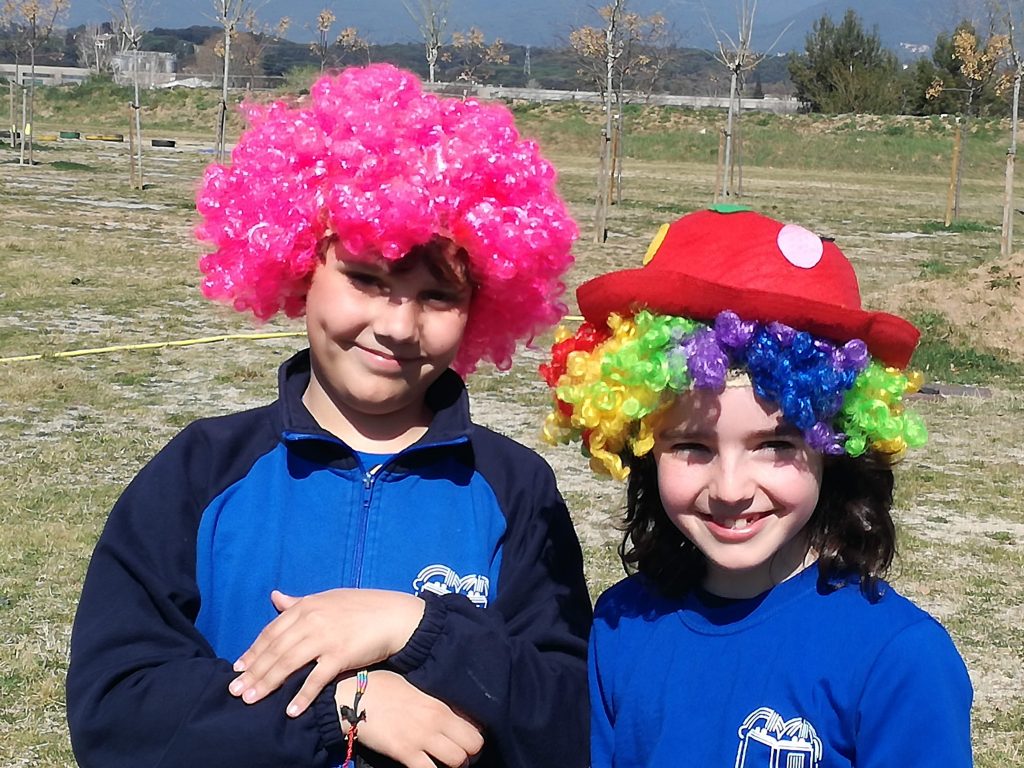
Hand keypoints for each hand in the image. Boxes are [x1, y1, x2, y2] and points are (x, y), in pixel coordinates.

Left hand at [228, 588, 424, 715]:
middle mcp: (312, 620)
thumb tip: (275, 597)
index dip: (253, 651)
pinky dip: (302, 696)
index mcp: (307, 606)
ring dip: (267, 684)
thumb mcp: (328, 600)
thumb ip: (299, 603)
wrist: (395, 616)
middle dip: (253, 672)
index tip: (238, 668)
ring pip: (288, 664)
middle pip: (275, 650)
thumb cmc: (362, 608)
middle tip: (235, 691)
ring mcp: (326, 637)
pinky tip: (290, 710)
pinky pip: (315, 679)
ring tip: (252, 701)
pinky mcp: (341, 655)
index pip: (272, 631)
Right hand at [338, 670, 483, 767]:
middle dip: (468, 756)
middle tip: (458, 757)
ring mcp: (421, 738)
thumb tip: (447, 715)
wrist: (352, 697)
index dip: (473, 740)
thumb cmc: (380, 688)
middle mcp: (436, 722)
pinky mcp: (404, 753)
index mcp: (440, 705)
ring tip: (442, 763)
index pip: (476, 729)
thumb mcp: (413, 689)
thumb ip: (432, 704)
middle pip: (473, 748)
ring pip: (457, 762)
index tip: (465, 743)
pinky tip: (424, 766)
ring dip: (452, 767)